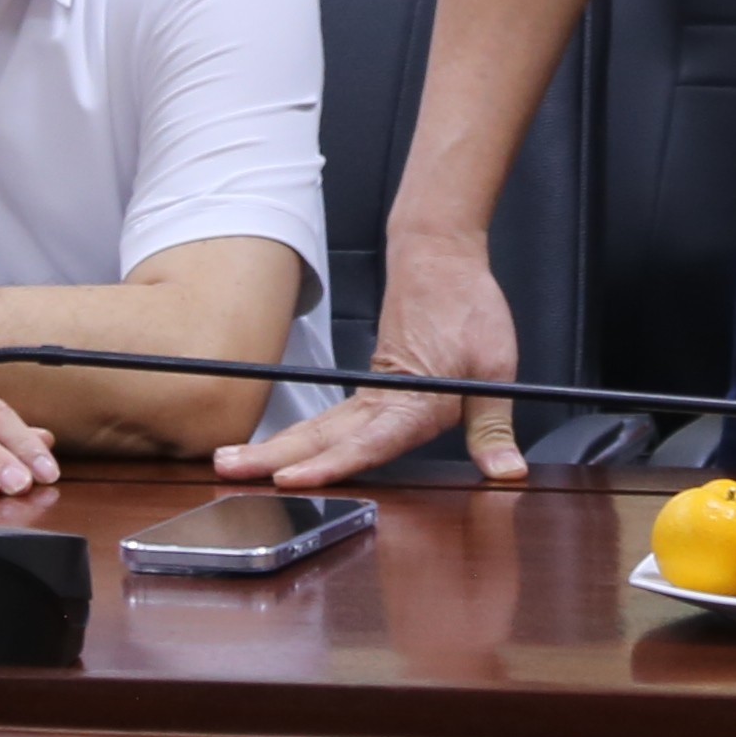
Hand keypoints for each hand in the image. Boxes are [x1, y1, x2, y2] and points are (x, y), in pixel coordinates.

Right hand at [217, 228, 515, 486]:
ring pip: (316, 427)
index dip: (331, 464)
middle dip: (273, 457)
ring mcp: (370, 392)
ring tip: (230, 461)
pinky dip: (297, 437)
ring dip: (273, 445)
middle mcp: (382, 400)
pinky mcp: (368, 387)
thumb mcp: (496, 370)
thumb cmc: (467, 306)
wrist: (440, 259)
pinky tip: (274, 453)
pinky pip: (328, 419)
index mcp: (413, 402)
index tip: (294, 477)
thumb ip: (493, 429)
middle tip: (228, 470)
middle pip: (321, 436)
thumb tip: (506, 474)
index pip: (368, 443)